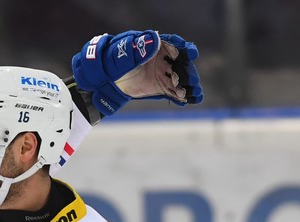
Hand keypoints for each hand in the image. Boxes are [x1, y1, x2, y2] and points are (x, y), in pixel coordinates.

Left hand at [72, 30, 203, 115]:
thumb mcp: (125, 54)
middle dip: (188, 72)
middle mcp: (164, 59)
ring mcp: (163, 74)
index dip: (185, 49)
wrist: (105, 78)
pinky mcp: (160, 87)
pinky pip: (173, 92)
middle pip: (182, 64)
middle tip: (190, 81)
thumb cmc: (114, 61)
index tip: (190, 54)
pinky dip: (181, 96)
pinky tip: (189, 100)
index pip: (176, 46)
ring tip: (194, 94)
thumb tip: (155, 41)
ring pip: (180, 79)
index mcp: (157, 46)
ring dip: (188, 86)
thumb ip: (139, 50)